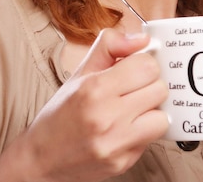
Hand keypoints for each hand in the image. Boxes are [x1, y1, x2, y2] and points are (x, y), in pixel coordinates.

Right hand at [0, 29, 167, 181]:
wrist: (41, 158)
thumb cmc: (60, 113)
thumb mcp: (80, 71)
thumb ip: (111, 46)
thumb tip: (142, 39)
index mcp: (95, 89)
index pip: (147, 66)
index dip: (143, 63)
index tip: (134, 67)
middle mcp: (107, 118)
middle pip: (159, 89)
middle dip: (149, 85)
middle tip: (133, 88)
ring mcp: (116, 144)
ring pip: (161, 117)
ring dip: (151, 111)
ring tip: (133, 109)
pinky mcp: (124, 163)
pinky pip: (152, 140)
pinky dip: (143, 131)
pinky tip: (126, 128)